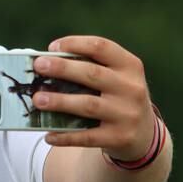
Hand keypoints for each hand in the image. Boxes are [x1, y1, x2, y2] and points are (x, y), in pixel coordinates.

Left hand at [31, 36, 155, 159]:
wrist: (144, 134)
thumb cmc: (118, 98)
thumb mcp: (116, 79)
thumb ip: (91, 69)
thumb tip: (47, 66)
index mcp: (130, 66)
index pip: (102, 47)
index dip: (75, 44)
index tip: (52, 47)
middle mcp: (132, 88)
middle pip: (93, 74)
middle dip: (63, 69)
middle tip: (38, 66)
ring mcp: (127, 114)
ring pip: (88, 105)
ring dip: (60, 101)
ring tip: (38, 99)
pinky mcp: (119, 137)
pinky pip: (87, 137)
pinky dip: (66, 136)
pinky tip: (48, 136)